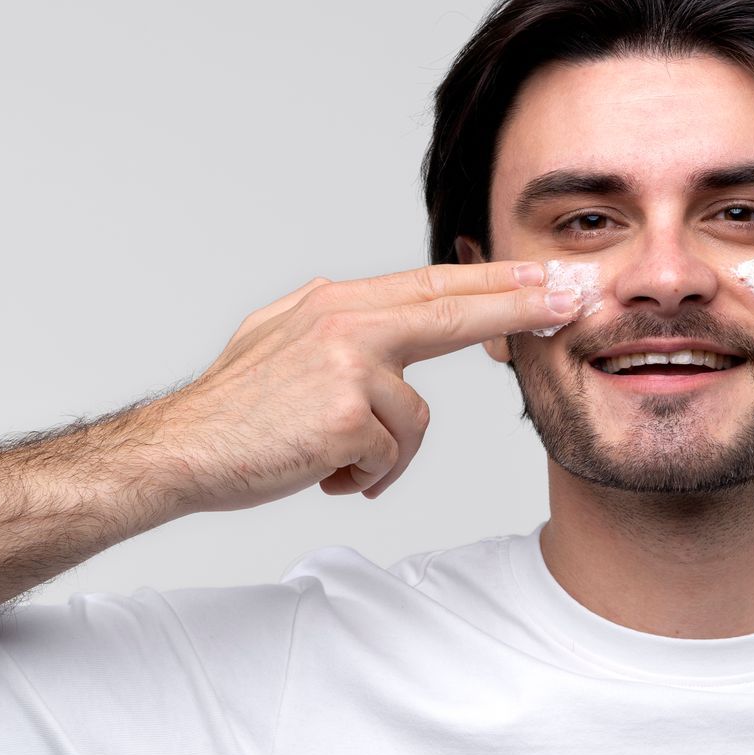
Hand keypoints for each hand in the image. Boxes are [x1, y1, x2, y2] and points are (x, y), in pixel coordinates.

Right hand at [142, 260, 577, 511]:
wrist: (179, 452)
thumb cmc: (233, 414)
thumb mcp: (283, 344)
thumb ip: (340, 328)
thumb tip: (387, 323)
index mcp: (335, 303)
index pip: (431, 286)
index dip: (494, 283)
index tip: (547, 277)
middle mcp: (345, 320)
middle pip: (452, 309)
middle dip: (520, 305)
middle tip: (574, 298)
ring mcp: (346, 362)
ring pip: (415, 419)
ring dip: (383, 457)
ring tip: (333, 461)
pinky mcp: (346, 412)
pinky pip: (389, 456)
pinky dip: (362, 477)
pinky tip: (320, 472)